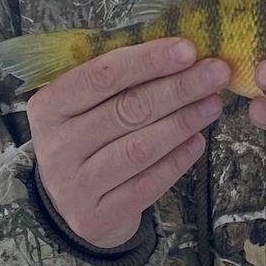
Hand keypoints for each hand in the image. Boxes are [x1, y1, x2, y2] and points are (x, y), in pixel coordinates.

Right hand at [29, 37, 228, 250]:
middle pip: (126, 110)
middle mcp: (56, 146)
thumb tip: (180, 53)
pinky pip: (147, 184)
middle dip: (178, 88)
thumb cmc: (86, 141)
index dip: (147, 60)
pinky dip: (177, 161)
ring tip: (213, 104)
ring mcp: (75, 185)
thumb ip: (118, 81)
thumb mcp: (84, 107)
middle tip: (216, 73)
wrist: (71, 205)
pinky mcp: (97, 216)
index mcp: (48, 107)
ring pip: (139, 148)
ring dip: (183, 122)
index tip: (188, 49)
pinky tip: (198, 141)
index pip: (101, 76)